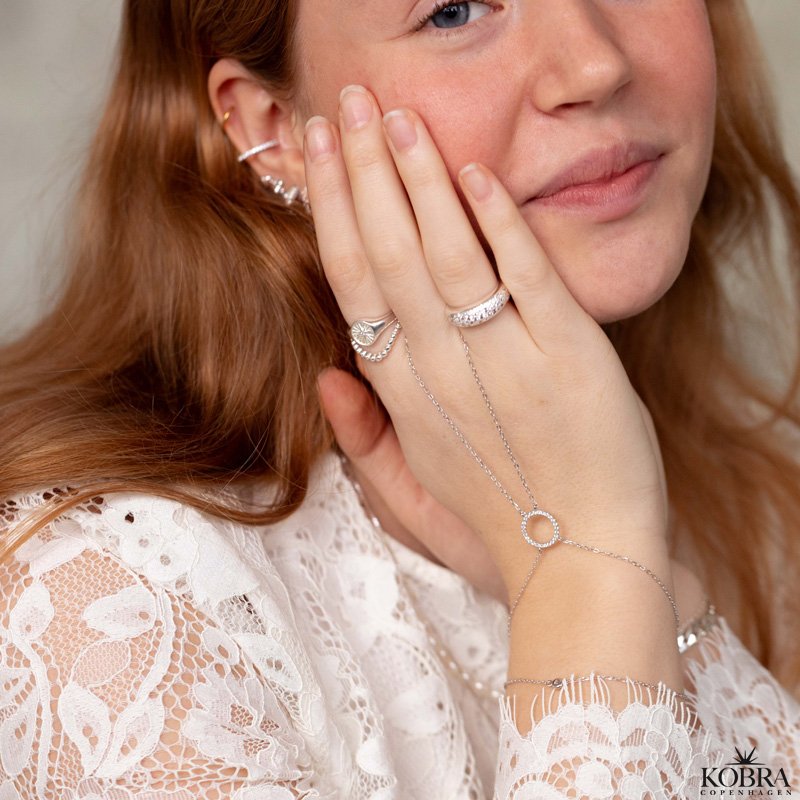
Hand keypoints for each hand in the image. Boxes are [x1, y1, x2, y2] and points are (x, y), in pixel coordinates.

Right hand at [304, 85, 669, 596]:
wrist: (584, 565)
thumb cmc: (496, 532)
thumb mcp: (408, 503)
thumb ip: (361, 440)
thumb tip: (324, 375)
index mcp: (402, 399)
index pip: (354, 286)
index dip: (333, 215)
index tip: (318, 158)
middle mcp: (442, 371)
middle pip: (390, 254)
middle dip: (362, 172)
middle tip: (344, 104)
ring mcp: (505, 360)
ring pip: (448, 254)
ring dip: (420, 180)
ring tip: (396, 117)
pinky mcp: (571, 356)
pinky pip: (526, 276)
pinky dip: (501, 222)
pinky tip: (475, 175)